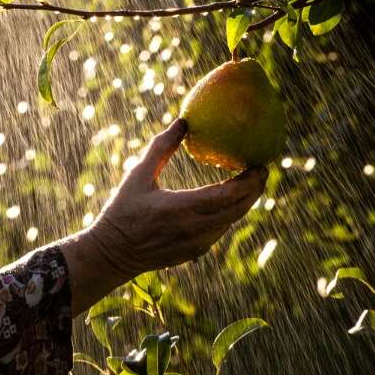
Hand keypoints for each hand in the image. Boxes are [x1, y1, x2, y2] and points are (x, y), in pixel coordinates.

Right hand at [59, 118, 268, 314]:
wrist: (113, 253)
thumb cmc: (123, 210)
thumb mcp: (138, 175)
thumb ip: (162, 147)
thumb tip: (182, 121)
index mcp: (181, 208)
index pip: (228, 195)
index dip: (250, 180)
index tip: (260, 164)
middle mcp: (194, 229)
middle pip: (239, 209)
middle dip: (255, 190)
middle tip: (262, 170)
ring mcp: (197, 244)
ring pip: (231, 221)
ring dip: (244, 202)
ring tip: (250, 182)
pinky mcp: (195, 252)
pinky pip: (220, 230)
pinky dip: (229, 213)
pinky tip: (229, 200)